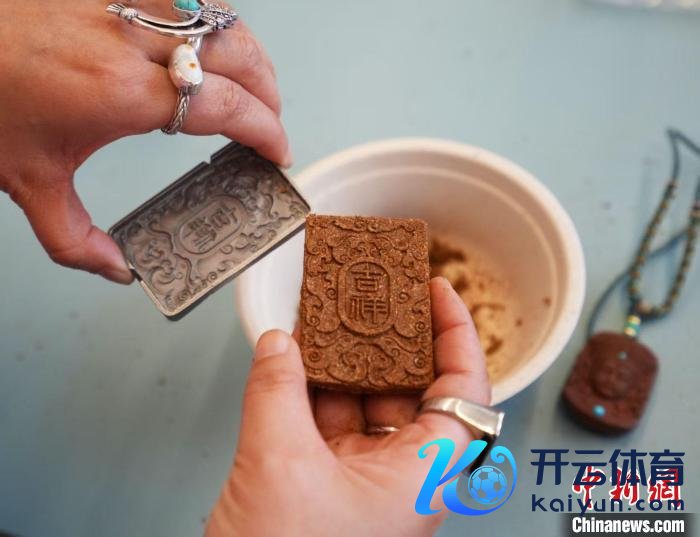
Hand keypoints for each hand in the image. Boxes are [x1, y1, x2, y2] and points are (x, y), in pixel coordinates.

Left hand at [0, 0, 288, 282]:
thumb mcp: (26, 181)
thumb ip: (74, 239)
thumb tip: (117, 270)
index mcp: (120, 92)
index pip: (225, 105)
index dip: (265, 129)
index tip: (277, 151)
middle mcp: (131, 39)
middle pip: (238, 55)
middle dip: (269, 92)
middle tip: (270, 124)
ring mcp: (125, 2)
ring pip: (221, 18)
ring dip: (249, 55)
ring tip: (252, 87)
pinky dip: (215, 24)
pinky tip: (210, 48)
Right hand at [206, 278, 490, 536]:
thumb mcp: (278, 463)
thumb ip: (277, 391)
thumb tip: (277, 342)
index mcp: (421, 477)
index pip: (463, 392)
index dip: (457, 336)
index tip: (438, 293)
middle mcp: (400, 475)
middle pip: (410, 388)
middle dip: (388, 339)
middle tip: (374, 296)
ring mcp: (360, 477)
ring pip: (361, 400)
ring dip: (341, 358)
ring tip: (327, 313)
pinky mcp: (322, 480)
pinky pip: (325, 419)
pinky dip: (308, 386)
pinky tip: (294, 354)